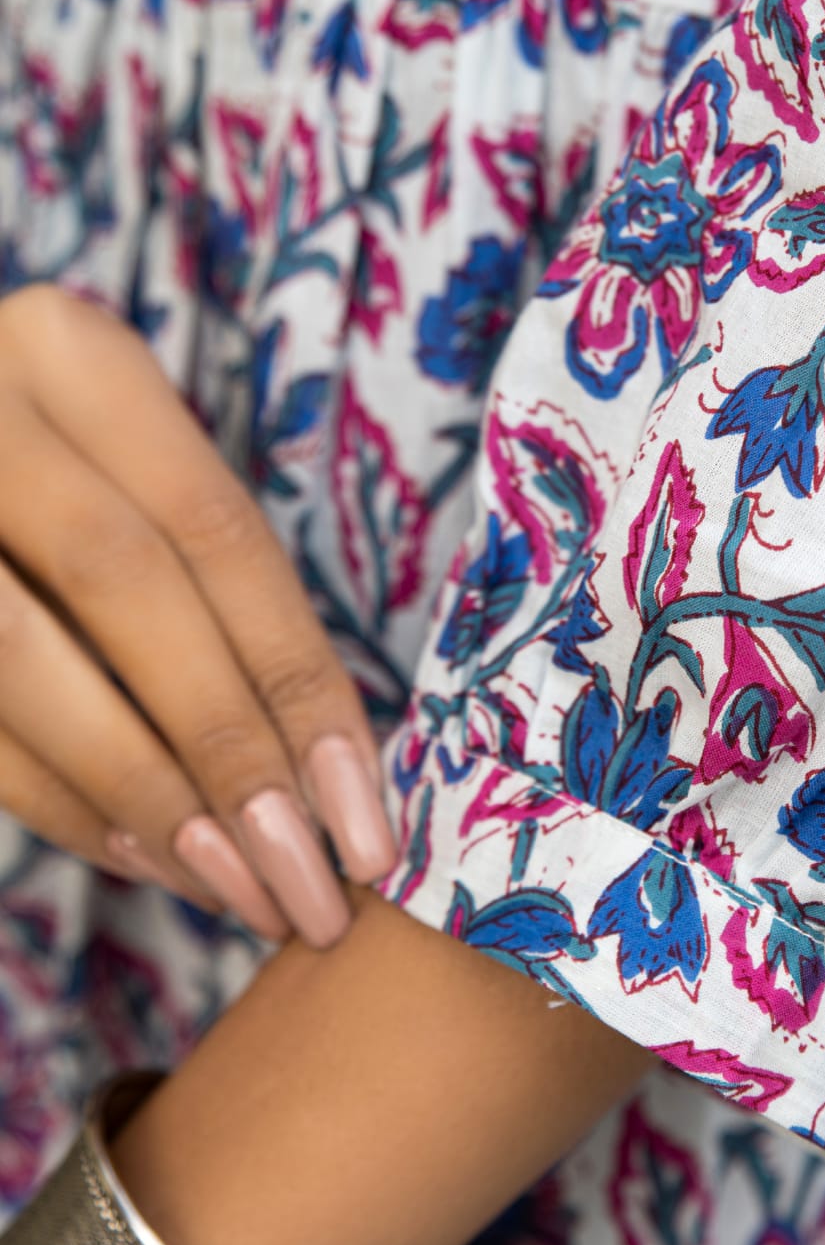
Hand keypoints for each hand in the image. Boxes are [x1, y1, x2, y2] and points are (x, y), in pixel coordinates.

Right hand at [0, 287, 395, 945]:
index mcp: (71, 354)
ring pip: (27, 667)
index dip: (301, 682)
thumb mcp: (116, 473)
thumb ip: (201, 580)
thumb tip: (333, 771)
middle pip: (131, 592)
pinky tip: (144, 859)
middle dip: (233, 755)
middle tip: (309, 887)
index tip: (370, 817)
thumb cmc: (44, 482)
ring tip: (239, 891)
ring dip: (145, 801)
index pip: (218, 532)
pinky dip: (59, 804)